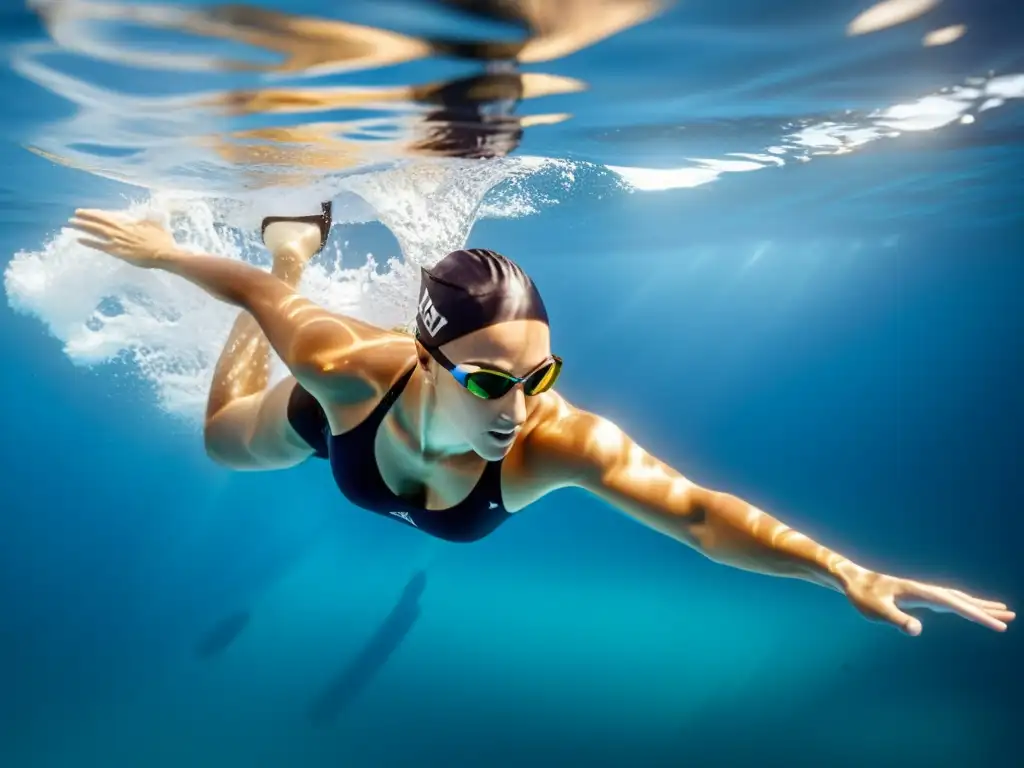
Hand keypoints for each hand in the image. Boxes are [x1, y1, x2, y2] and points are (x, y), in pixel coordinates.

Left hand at [68, 208, 178, 267]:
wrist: (164, 253)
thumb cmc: (163, 241)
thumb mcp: (156, 225)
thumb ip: (147, 220)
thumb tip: (143, 216)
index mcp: (129, 223)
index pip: (108, 216)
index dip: (96, 213)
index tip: (86, 211)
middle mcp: (121, 230)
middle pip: (100, 221)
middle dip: (86, 217)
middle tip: (75, 214)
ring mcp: (118, 240)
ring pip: (96, 231)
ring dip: (83, 226)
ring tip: (71, 223)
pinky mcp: (118, 251)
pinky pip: (99, 245)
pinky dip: (88, 241)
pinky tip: (78, 239)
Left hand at [842, 568, 1013, 634]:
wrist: (852, 579)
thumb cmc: (863, 596)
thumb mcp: (876, 611)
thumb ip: (896, 619)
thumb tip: (917, 630)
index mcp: (920, 592)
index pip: (955, 605)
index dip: (978, 615)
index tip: (999, 624)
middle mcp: (925, 589)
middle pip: (961, 599)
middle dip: (986, 609)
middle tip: (1011, 615)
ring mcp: (922, 592)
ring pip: (956, 598)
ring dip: (977, 605)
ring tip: (999, 610)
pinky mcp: (917, 596)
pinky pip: (947, 601)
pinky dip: (962, 605)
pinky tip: (965, 609)